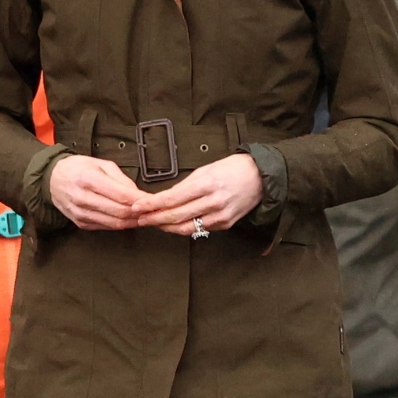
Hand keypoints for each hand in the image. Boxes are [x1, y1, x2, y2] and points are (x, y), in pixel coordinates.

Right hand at [48, 154, 144, 229]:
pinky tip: (128, 220)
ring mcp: (81, 213)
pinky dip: (120, 224)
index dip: (140, 200)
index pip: (122, 195)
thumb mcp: (101, 164)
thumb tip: (138, 194)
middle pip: (120, 212)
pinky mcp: (81, 223)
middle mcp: (83, 198)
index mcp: (89, 179)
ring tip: (144, 217)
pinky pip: (106, 227)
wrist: (52, 180)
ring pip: (115, 223)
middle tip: (151, 211)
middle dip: (139, 213)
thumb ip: (121, 179)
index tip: (152, 201)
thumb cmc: (78, 168)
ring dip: (132, 222)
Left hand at [131, 154, 263, 235]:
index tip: (137, 207)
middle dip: (154, 219)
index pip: (171, 198)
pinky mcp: (225, 224)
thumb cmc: (232, 169)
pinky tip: (173, 225)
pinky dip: (184, 227)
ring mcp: (220, 216)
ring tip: (153, 223)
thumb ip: (185, 186)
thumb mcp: (205, 170)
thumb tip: (164, 198)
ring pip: (185, 228)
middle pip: (175, 216)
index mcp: (206, 184)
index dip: (151, 205)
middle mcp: (213, 202)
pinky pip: (199, 229)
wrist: (260, 177)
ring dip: (166, 227)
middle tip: (139, 219)